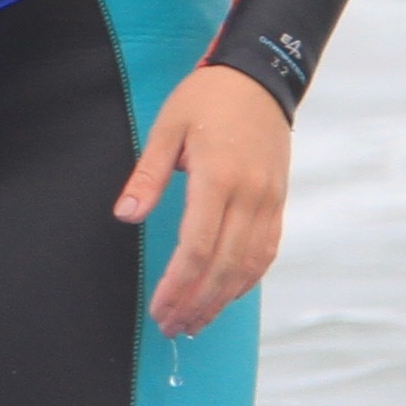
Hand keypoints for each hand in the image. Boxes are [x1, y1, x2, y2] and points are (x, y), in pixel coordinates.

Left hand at [114, 61, 290, 335]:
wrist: (261, 78)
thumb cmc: (208, 98)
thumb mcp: (168, 127)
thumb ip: (148, 175)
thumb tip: (126, 215)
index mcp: (218, 177)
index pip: (197, 247)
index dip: (177, 285)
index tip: (159, 308)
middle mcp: (249, 195)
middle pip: (223, 266)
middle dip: (196, 303)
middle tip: (172, 327)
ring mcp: (269, 201)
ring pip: (249, 266)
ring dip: (221, 300)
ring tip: (195, 322)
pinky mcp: (278, 202)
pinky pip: (267, 252)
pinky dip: (247, 280)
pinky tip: (226, 296)